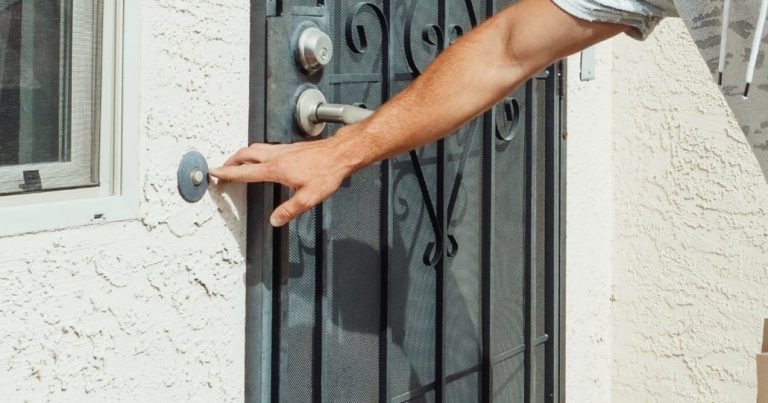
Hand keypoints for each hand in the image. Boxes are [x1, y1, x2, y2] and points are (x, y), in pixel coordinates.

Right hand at [210, 133, 360, 226]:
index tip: (214, 172)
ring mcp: (284, 150)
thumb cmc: (327, 172)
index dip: (227, 173)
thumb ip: (289, 210)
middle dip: (230, 161)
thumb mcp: (308, 198)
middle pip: (245, 154)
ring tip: (238, 163)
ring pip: (255, 148)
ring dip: (243, 155)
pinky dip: (257, 152)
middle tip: (222, 168)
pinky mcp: (291, 148)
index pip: (244, 171)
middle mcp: (277, 156)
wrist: (341, 153)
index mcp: (276, 169)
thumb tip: (275, 220)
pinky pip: (267, 148)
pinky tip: (263, 159)